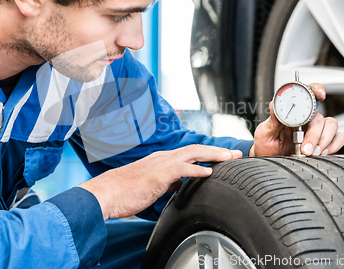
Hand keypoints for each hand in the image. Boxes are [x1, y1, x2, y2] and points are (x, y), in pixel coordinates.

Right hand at [79, 145, 242, 219]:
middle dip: (218, 152)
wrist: (108, 192)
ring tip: (229, 158)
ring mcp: (161, 164)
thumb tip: (179, 185)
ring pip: (192, 154)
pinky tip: (208, 173)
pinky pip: (181, 169)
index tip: (225, 158)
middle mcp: (164, 158)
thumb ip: (167, 182)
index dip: (209, 155)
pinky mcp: (157, 174)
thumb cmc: (126, 191)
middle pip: (196, 150)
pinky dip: (196, 170)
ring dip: (213, 156)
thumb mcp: (152, 185)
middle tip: (236, 154)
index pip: (190, 154)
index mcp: (162, 161)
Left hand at [251, 83, 343, 156]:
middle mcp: (306, 118)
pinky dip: (333, 146)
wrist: (270, 160)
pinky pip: (338, 138)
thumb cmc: (266, 145)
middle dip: (315, 135)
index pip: (307, 94)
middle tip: (305, 149)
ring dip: (324, 140)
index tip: (320, 94)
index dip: (316, 90)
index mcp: (292, 112)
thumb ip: (272, 121)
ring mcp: (316, 129)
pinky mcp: (324, 141)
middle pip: (320, 117)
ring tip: (312, 153)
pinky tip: (322, 153)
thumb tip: (273, 105)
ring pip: (331, 126)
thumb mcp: (264, 132)